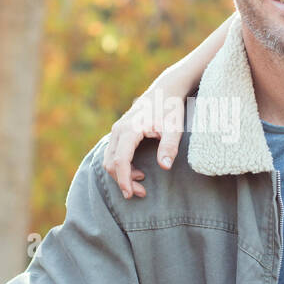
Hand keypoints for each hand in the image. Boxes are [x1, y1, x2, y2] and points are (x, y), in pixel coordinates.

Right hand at [102, 77, 190, 200]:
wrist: (166, 89)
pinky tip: (138, 172)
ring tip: (141, 183)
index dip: (124, 179)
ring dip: (121, 175)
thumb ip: (169, 146)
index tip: (131, 194)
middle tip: (141, 192)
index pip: (120, 160)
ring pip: (109, 159)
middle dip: (123, 181)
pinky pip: (113, 154)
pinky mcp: (119, 132)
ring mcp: (117, 130)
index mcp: (130, 129)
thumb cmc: (171, 108)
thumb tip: (164, 166)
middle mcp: (119, 130)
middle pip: (111, 163)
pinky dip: (121, 166)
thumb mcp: (174, 127)